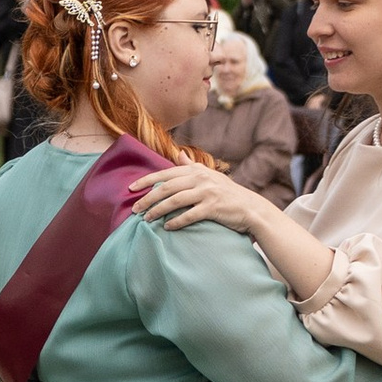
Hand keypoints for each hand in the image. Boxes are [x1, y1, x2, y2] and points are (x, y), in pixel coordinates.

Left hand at [128, 161, 272, 235]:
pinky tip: (167, 227)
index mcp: (197, 171)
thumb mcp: (210, 175)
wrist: (251, 208)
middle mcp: (201, 179)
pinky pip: (190, 215)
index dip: (146, 180)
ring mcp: (208, 193)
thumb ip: (192, 166)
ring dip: (158, 210)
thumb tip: (179, 154)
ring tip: (146, 219)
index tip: (130, 188)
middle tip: (135, 209)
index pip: (166, 173)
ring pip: (176, 201)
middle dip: (148, 198)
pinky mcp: (214, 208)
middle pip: (167, 187)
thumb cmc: (227, 193)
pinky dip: (177, 221)